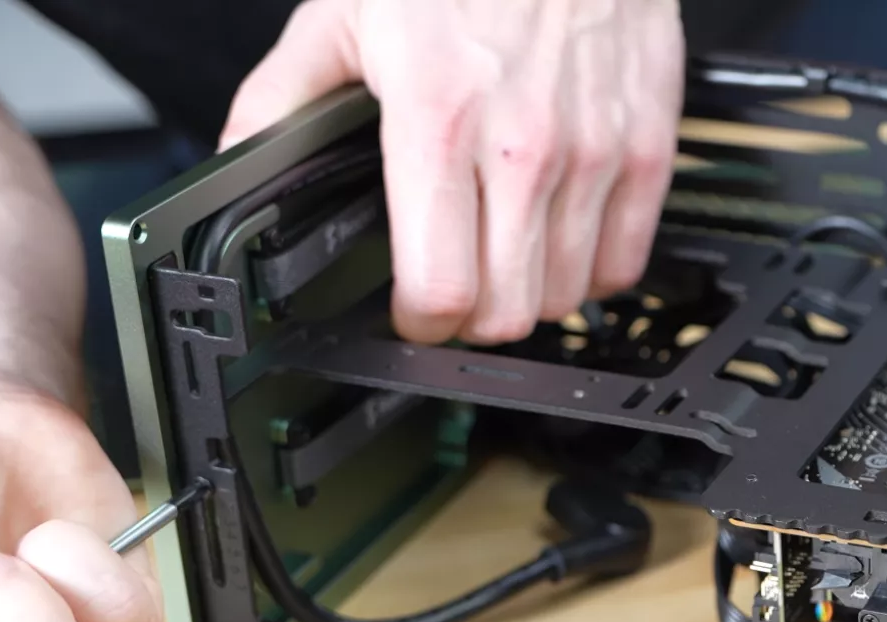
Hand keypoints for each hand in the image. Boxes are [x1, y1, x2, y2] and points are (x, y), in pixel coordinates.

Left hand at [219, 0, 685, 345]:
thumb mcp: (341, 18)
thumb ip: (280, 103)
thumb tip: (239, 165)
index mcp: (439, 122)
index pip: (441, 291)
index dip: (418, 325)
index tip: (412, 313)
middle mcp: (525, 148)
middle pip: (506, 314)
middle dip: (471, 320)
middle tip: (456, 289)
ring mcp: (596, 153)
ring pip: (565, 298)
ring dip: (529, 294)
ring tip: (506, 256)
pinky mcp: (648, 147)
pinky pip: (625, 262)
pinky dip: (591, 268)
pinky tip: (561, 234)